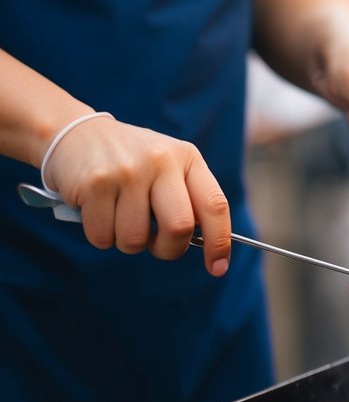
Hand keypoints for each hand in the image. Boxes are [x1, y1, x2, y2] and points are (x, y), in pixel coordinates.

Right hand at [45, 117, 230, 274]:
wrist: (76, 133)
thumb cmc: (131, 162)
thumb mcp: (167, 166)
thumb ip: (187, 198)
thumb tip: (203, 244)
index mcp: (187, 158)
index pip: (214, 205)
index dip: (219, 242)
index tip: (218, 267)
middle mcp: (161, 160)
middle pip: (179, 228)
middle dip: (167, 249)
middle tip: (154, 243)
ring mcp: (128, 171)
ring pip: (135, 240)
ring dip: (126, 241)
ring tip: (118, 215)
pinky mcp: (95, 183)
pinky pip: (103, 237)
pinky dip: (100, 235)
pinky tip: (96, 210)